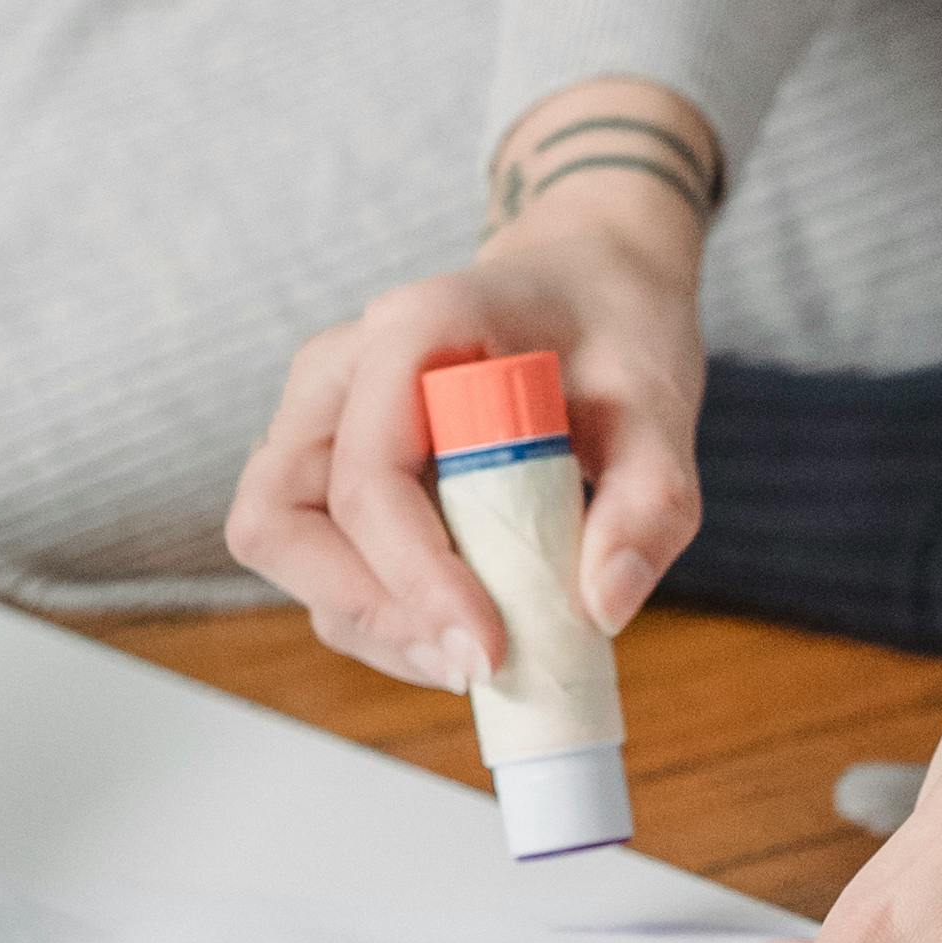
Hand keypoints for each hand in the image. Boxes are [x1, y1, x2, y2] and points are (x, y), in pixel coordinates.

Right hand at [223, 77, 716, 688]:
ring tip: (474, 649)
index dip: (416, 579)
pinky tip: (460, 619)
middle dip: (369, 609)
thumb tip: (603, 608)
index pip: (368, 478)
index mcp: (416, 328)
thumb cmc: (616, 329)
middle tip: (472, 661)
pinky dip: (376, 605)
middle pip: (279, 518)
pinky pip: (315, 548)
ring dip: (367, 618)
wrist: (589, 282)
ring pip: (282, 541)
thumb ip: (649, 502)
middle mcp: (341, 365)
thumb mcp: (662, 405)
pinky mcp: (327, 452)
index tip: (492, 649)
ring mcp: (322, 409)